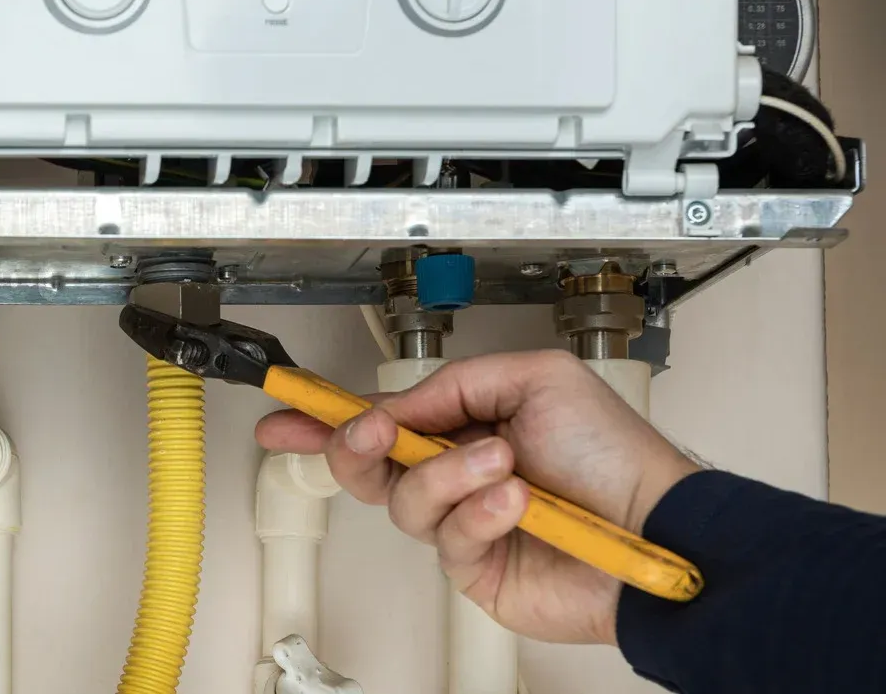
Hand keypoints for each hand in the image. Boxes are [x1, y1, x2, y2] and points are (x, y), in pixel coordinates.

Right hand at [255, 350, 698, 645]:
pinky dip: (479, 512)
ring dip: (447, 475)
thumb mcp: (534, 378)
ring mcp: (465, 522)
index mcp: (467, 422)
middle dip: (357, 446)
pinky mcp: (476, 568)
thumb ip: (455, 384)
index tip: (287, 409)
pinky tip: (515, 501)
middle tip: (371, 435)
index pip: (382, 417)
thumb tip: (399, 407)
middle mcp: (458, 473)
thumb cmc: (615, 455)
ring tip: (499, 463)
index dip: (328, 415)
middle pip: (369, 465)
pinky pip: (447, 540)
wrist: (658, 529)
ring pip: (403, 501)